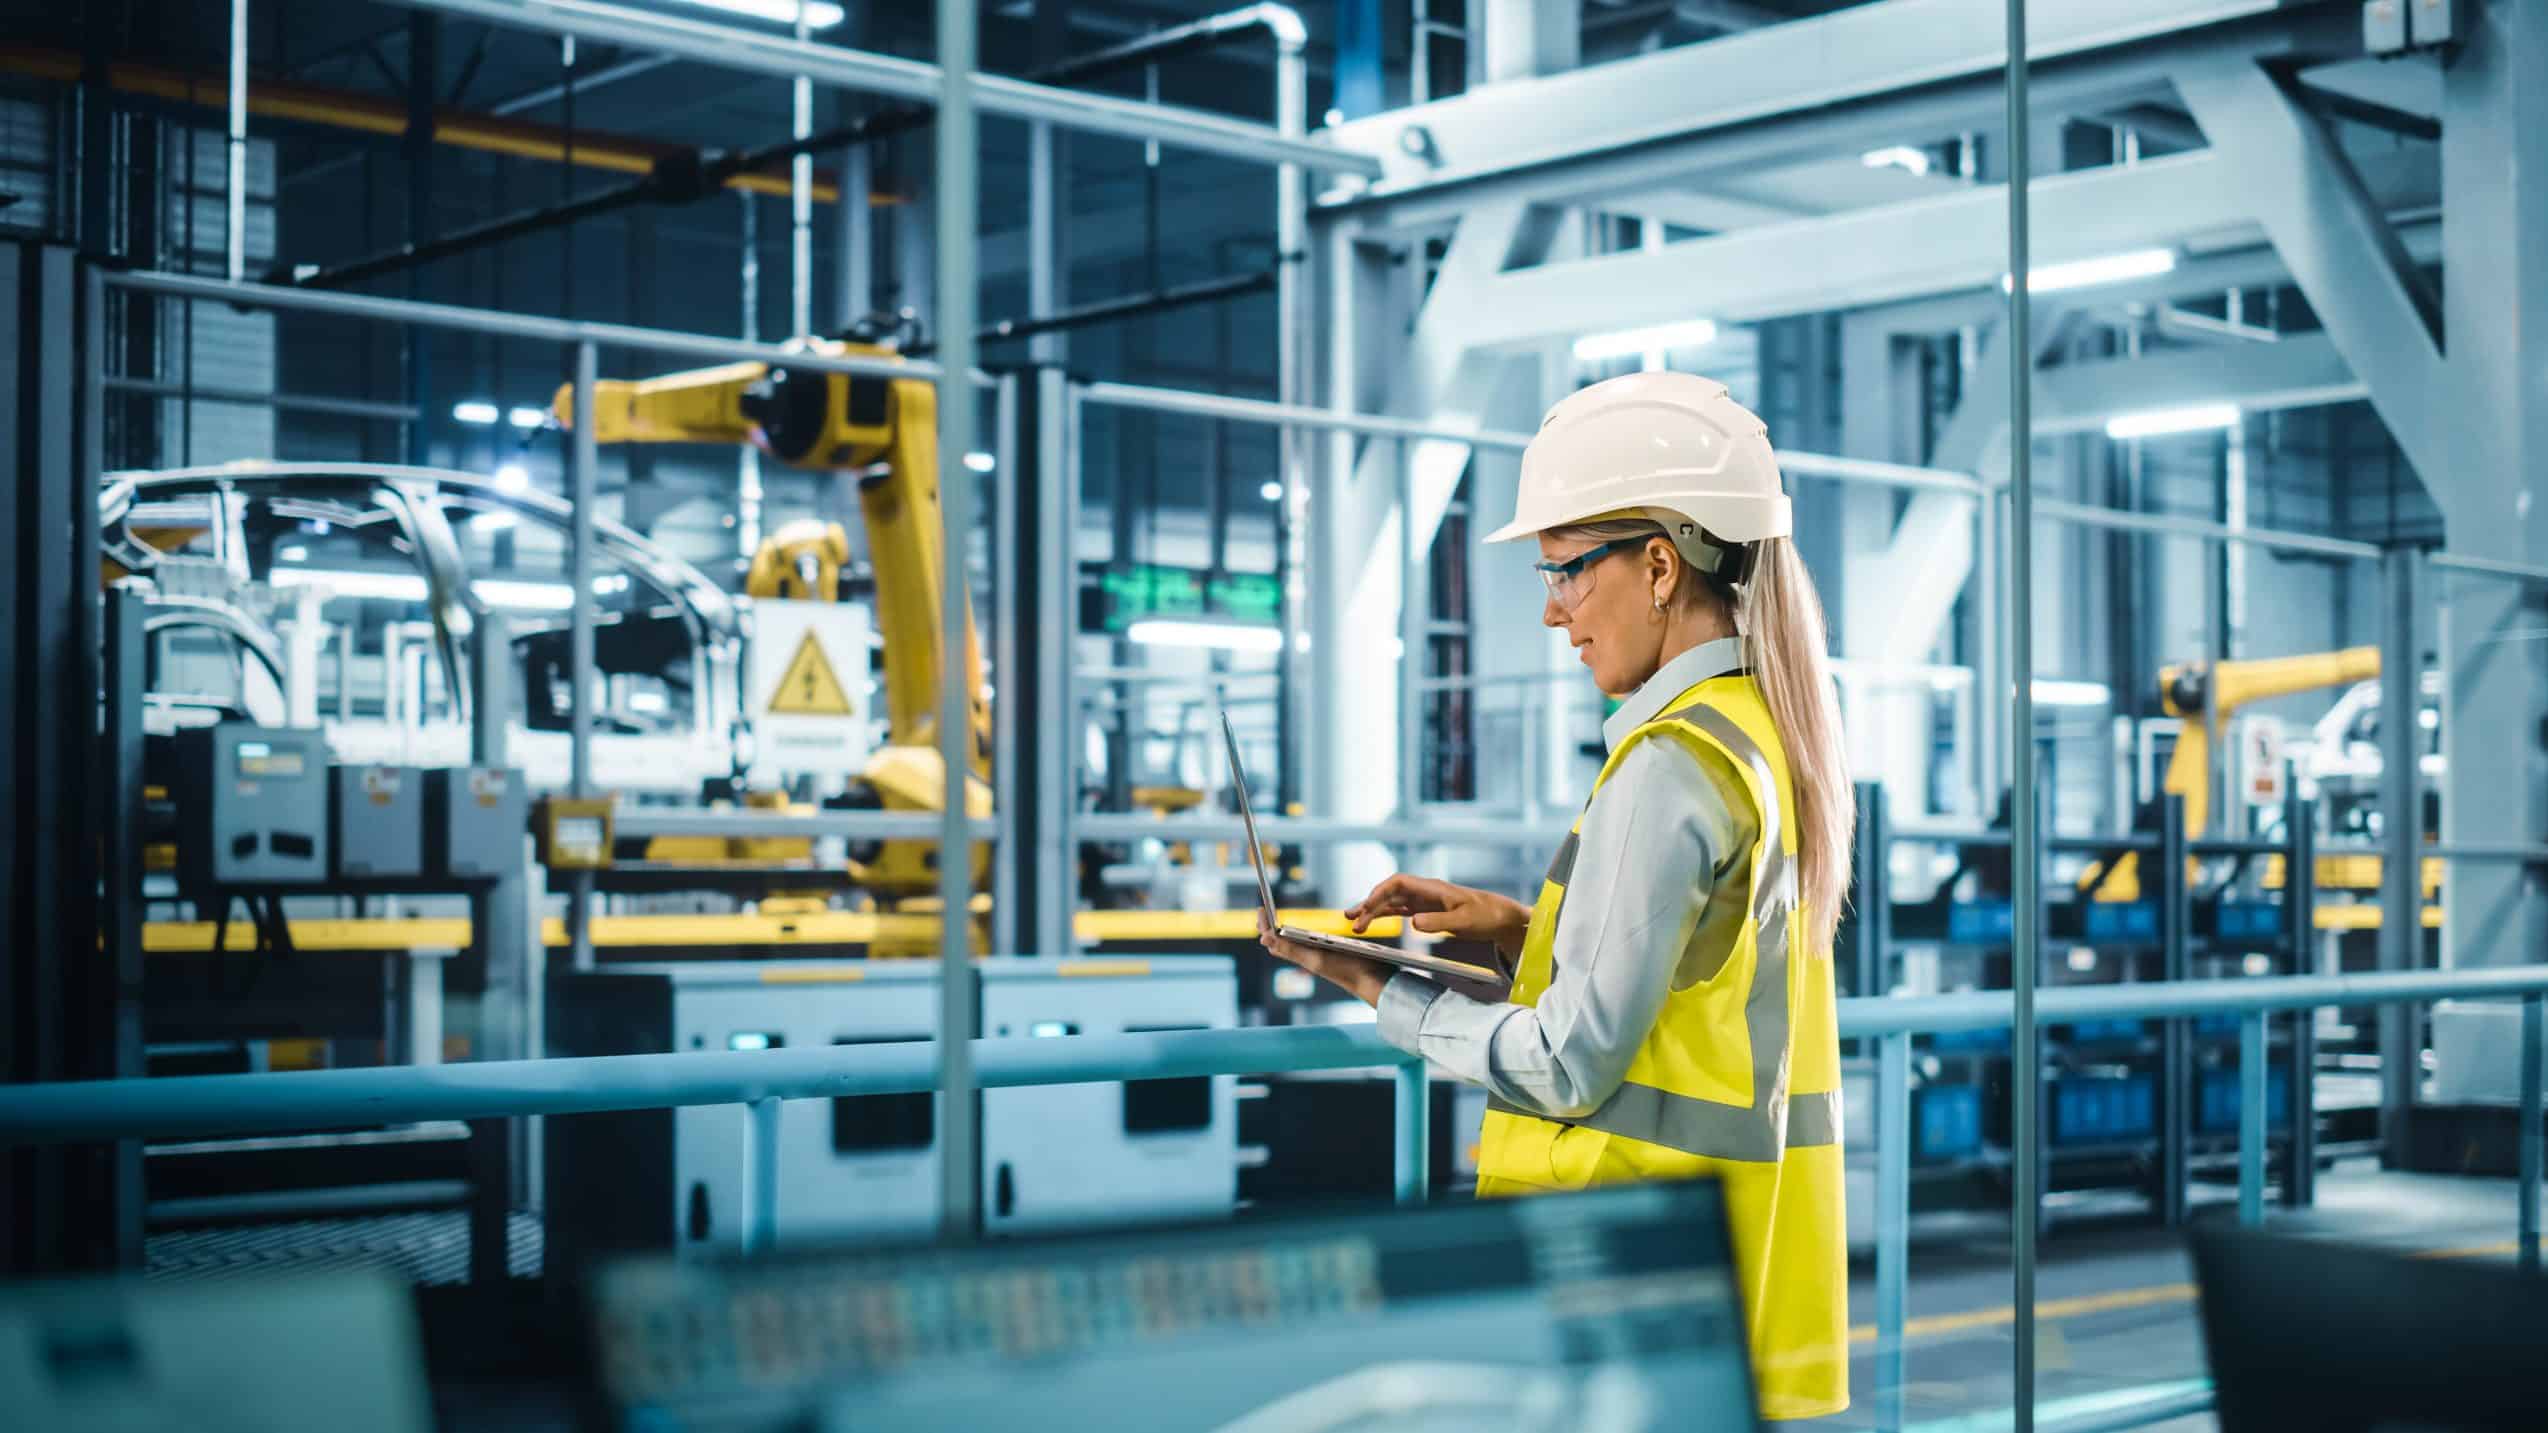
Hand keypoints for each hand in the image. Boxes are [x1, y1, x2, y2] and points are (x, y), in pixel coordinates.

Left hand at [1257, 912, 1394, 1006]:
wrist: (1371, 981)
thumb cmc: (1345, 969)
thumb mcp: (1315, 957)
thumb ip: (1290, 948)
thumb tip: (1263, 937)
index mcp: (1300, 956)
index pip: (1274, 940)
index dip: (1264, 925)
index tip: (1260, 908)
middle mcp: (1306, 957)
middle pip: (1280, 943)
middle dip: (1270, 929)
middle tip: (1264, 913)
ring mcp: (1317, 956)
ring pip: (1292, 946)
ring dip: (1283, 934)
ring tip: (1278, 924)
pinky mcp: (1329, 956)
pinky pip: (1308, 946)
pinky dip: (1300, 937)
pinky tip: (1306, 935)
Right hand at [1345, 874, 1530, 959]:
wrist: (1501, 916)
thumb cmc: (1486, 915)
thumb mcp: (1464, 921)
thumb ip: (1439, 923)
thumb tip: (1413, 923)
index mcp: (1432, 888)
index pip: (1398, 883)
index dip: (1380, 893)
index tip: (1367, 907)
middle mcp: (1425, 891)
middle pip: (1390, 893)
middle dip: (1370, 904)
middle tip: (1352, 921)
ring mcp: (1424, 900)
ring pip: (1391, 902)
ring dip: (1372, 910)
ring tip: (1353, 921)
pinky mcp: (1427, 910)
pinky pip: (1400, 910)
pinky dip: (1384, 915)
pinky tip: (1372, 921)